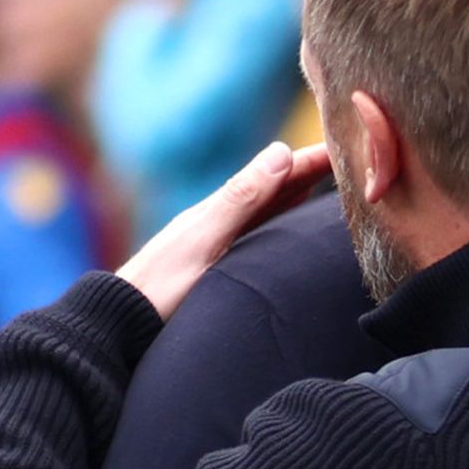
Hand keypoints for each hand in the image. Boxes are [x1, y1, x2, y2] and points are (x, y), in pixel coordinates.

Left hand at [117, 141, 333, 317]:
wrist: (120, 323)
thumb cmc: (161, 286)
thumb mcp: (205, 240)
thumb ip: (241, 200)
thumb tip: (281, 152)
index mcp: (220, 210)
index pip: (273, 175)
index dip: (308, 160)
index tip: (343, 146)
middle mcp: (220, 222)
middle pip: (273, 189)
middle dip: (309, 172)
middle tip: (348, 159)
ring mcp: (217, 245)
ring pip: (268, 211)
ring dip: (298, 194)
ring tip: (329, 184)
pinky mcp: (215, 269)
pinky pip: (260, 235)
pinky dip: (283, 222)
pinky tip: (289, 226)